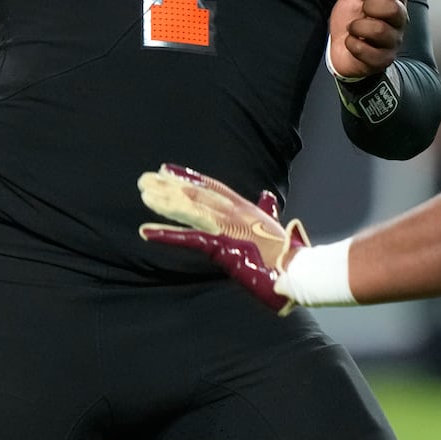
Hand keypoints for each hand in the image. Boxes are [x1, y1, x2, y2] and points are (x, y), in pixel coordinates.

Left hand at [138, 163, 308, 314]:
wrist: (297, 269)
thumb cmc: (288, 253)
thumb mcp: (275, 225)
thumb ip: (268, 209)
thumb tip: (268, 195)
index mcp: (244, 207)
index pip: (211, 187)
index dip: (188, 177)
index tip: (167, 170)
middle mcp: (234, 211)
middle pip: (195, 193)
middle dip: (168, 186)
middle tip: (144, 179)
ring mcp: (227, 226)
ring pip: (189, 208)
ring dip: (164, 201)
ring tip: (143, 194)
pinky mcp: (221, 244)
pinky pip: (188, 237)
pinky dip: (166, 234)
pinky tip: (146, 231)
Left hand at [328, 0, 407, 78]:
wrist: (342, 48)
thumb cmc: (352, 20)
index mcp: (395, 3)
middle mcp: (399, 23)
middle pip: (394, 8)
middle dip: (369, 6)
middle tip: (361, 12)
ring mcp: (393, 43)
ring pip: (380, 30)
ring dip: (357, 27)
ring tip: (352, 29)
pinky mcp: (383, 61)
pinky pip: (368, 51)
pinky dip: (352, 45)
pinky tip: (351, 43)